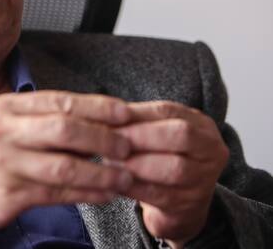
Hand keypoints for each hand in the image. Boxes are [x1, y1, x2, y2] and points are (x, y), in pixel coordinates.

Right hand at [0, 91, 133, 228]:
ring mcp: (5, 162)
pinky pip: (57, 193)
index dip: (96, 106)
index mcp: (6, 107)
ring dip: (100, 172)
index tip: (124, 112)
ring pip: (64, 166)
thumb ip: (44, 120)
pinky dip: (86, 194)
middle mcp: (4, 131)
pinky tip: (103, 194)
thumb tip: (96, 121)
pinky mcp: (10, 193)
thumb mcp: (7, 125)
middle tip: (127, 145)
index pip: (59, 101)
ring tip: (124, 175)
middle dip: (102, 137)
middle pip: (63, 129)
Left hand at [116, 101, 228, 247]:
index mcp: (201, 126)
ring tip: (110, 160)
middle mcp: (211, 151)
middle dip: (141, 136)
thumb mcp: (153, 134)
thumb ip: (135, 121)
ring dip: (136, 163)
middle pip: (180, 136)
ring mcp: (204, 180)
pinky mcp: (189, 206)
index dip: (137, 113)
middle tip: (111, 140)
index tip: (110, 116)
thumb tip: (105, 112)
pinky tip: (113, 181)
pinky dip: (132, 186)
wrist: (178, 205)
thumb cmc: (159, 159)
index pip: (168, 111)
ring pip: (173, 168)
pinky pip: (159, 195)